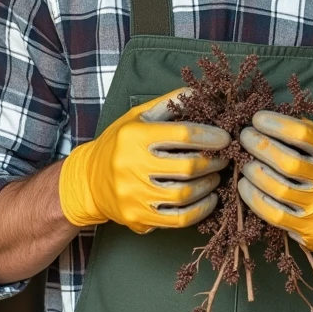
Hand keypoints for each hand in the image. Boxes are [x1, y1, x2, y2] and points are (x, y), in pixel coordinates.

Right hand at [59, 88, 229, 233]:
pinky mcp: (137, 217)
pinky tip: (209, 198)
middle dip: (213, 161)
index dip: (210, 136)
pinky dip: (200, 210)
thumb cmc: (117, 144)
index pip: (182, 135)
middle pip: (187, 166)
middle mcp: (131, 166)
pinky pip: (178, 219)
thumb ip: (168, 104)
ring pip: (185, 194)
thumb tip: (200, 92)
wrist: (87, 181)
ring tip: (216, 176)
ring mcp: (134, 195)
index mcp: (133, 136)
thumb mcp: (137, 117)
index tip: (225, 138)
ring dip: (209, 185)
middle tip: (225, 158)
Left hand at [237, 110, 312, 274]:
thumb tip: (275, 121)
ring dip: (255, 173)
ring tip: (246, 163)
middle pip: (288, 163)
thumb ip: (312, 136)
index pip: (304, 136)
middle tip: (245, 137)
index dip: (277, 125)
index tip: (258, 119)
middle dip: (260, 146)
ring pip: (279, 190)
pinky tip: (246, 187)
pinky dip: (255, 199)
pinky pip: (276, 215)